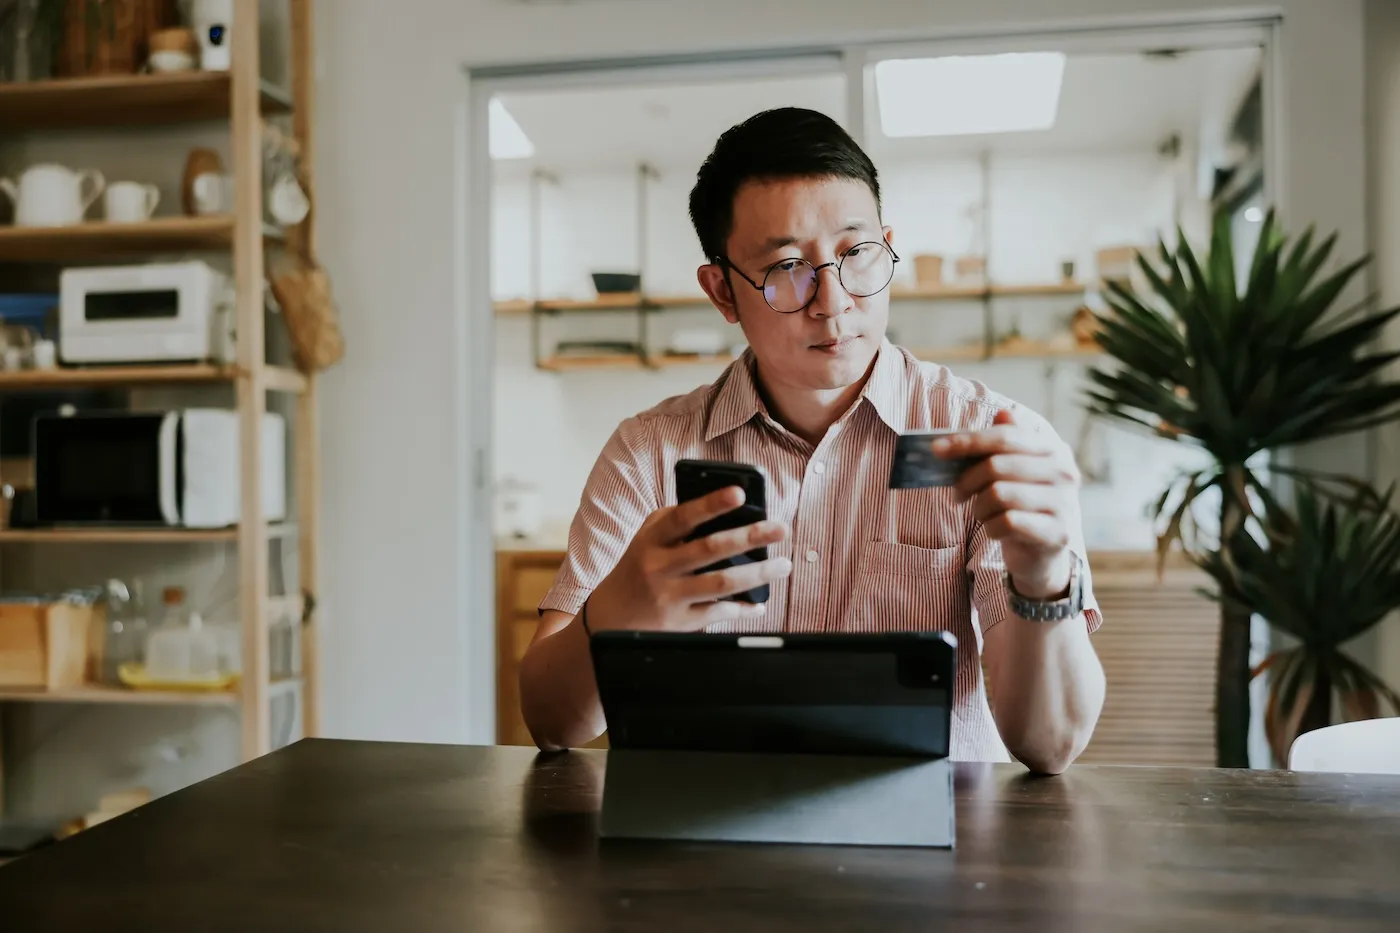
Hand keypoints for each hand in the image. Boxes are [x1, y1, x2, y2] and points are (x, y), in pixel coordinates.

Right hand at [585, 486, 792, 632]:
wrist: (610, 617)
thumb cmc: (639, 567)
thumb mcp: (647, 539)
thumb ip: (677, 521)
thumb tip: (722, 507)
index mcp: (652, 540)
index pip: (683, 517)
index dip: (711, 504)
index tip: (739, 493)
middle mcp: (659, 567)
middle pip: (710, 549)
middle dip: (750, 537)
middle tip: (781, 528)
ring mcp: (669, 596)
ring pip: (721, 583)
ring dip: (757, 574)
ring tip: (783, 565)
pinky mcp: (679, 622)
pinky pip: (718, 613)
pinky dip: (742, 608)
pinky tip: (759, 602)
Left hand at [936, 408, 1080, 598]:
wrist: (1042, 555)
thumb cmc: (1020, 505)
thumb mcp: (1010, 473)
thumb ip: (1004, 444)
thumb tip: (1003, 412)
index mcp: (1054, 450)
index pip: (1005, 437)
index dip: (968, 441)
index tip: (936, 449)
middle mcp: (1065, 473)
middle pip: (997, 465)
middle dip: (967, 480)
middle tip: (957, 493)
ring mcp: (1064, 504)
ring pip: (999, 495)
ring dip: (979, 507)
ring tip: (981, 513)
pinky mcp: (1057, 533)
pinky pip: (1006, 523)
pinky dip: (990, 527)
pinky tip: (995, 530)